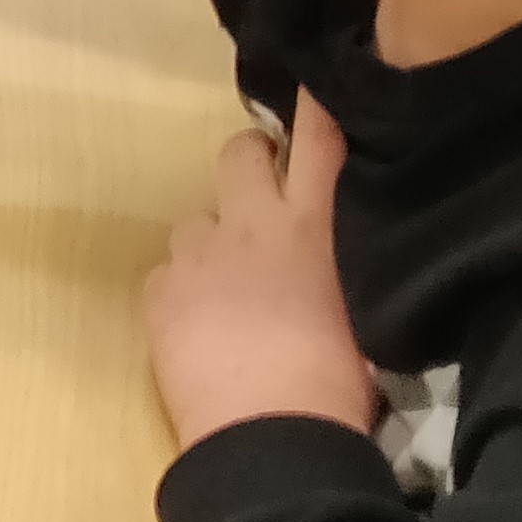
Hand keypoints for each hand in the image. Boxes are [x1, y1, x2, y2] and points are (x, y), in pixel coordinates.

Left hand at [143, 94, 376, 450]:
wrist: (268, 434)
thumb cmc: (336, 386)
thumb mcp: (363, 316)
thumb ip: (344, 273)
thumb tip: (336, 269)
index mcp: (313, 230)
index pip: (318, 145)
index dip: (313, 109)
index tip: (311, 88)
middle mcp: (250, 227)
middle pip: (238, 155)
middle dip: (248, 160)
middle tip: (259, 188)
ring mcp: (196, 256)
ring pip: (196, 222)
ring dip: (212, 242)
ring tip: (226, 287)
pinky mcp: (158, 292)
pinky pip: (167, 273)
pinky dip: (181, 290)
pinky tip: (196, 325)